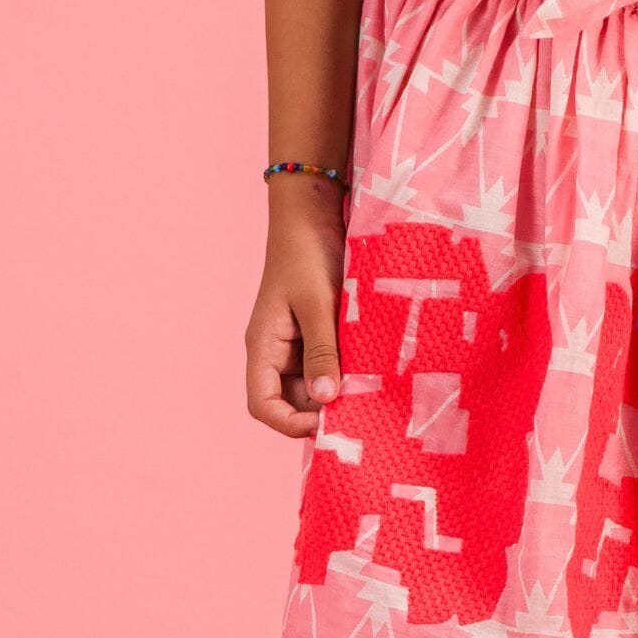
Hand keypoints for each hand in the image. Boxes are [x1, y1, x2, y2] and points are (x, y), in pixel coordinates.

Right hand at [245, 184, 347, 437]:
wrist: (315, 213)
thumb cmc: (307, 253)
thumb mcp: (316, 302)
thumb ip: (322, 350)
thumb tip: (326, 399)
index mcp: (263, 347)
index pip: (262, 404)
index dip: (289, 423)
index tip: (326, 423)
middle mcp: (278, 352)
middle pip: (293, 402)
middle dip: (322, 410)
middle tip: (362, 409)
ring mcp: (300, 344)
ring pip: (317, 385)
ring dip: (340, 390)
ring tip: (372, 390)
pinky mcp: (321, 333)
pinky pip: (332, 364)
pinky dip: (349, 371)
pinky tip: (374, 370)